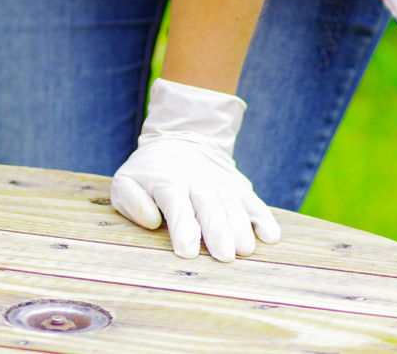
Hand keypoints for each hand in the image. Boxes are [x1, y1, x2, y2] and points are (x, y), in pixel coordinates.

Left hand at [110, 78, 279, 261]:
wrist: (179, 140)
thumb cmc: (148, 173)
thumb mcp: (126, 180)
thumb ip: (131, 200)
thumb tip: (151, 221)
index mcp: (167, 181)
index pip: (176, 205)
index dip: (182, 229)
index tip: (187, 253)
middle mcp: (197, 180)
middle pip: (209, 207)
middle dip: (217, 232)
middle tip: (223, 256)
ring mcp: (220, 182)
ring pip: (233, 205)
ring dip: (241, 228)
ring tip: (245, 250)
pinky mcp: (238, 186)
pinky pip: (253, 202)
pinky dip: (263, 218)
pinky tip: (270, 236)